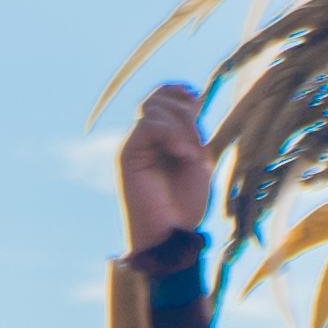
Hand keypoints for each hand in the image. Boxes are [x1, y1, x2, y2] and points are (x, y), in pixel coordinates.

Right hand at [117, 85, 215, 252]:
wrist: (170, 236)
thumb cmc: (185, 206)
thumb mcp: (199, 161)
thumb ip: (193, 132)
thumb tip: (192, 97)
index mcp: (161, 139)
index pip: (162, 97)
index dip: (179, 91)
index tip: (198, 102)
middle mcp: (144, 139)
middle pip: (158, 98)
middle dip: (185, 112)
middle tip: (197, 144)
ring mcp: (135, 146)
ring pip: (153, 108)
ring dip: (181, 125)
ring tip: (191, 154)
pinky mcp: (128, 155)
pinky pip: (147, 125)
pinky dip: (170, 133)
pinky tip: (182, 154)